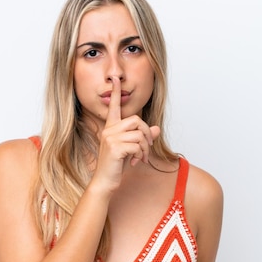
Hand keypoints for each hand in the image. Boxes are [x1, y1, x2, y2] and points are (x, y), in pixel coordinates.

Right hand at [92, 76, 160, 192]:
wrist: (105, 182)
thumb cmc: (116, 166)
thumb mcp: (131, 149)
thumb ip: (142, 138)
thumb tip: (156, 129)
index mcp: (110, 128)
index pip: (113, 106)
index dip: (115, 92)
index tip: (115, 79)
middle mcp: (109, 130)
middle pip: (136, 120)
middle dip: (146, 134)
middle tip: (145, 149)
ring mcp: (111, 138)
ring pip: (139, 134)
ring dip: (145, 148)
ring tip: (140, 158)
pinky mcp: (115, 148)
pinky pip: (137, 145)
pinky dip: (140, 155)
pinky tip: (135, 162)